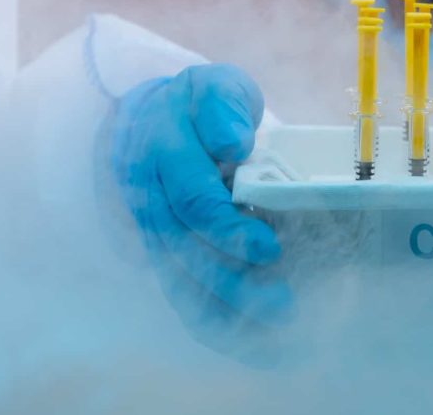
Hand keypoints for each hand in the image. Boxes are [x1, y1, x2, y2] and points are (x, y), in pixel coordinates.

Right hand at [109, 64, 292, 361]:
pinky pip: (181, 297)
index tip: (269, 247)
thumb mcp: (214, 86)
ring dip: (227, 313)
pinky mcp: (161, 254)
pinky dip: (217, 324)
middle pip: (186, 253)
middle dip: (234, 283)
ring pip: (180, 282)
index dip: (229, 229)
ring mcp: (150, 229)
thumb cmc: (199, 105)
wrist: (153, 118)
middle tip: (283, 302)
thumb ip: (223, 107)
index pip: (193, 200)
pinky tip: (259, 345)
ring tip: (278, 328)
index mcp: (161, 150)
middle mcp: (148, 195)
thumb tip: (234, 141)